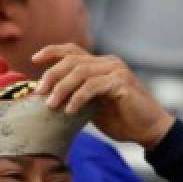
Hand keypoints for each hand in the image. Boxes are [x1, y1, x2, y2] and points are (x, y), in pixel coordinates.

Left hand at [32, 44, 174, 148]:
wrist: (148, 129)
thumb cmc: (121, 119)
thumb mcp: (93, 107)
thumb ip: (76, 98)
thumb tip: (48, 101)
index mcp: (100, 65)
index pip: (72, 51)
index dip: (52, 52)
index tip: (34, 60)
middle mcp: (107, 63)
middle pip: (72, 60)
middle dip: (52, 75)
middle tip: (39, 92)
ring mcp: (116, 71)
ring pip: (80, 71)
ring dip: (62, 88)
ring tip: (51, 105)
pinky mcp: (122, 83)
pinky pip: (93, 86)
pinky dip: (79, 98)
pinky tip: (70, 111)